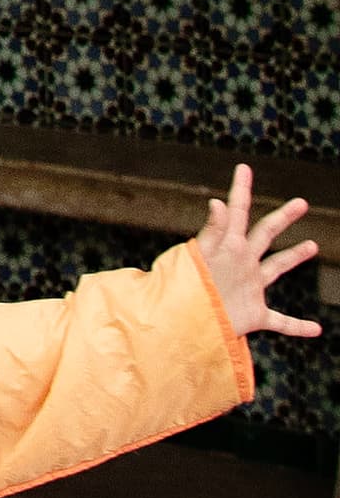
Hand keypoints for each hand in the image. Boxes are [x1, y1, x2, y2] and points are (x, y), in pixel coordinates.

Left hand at [194, 165, 318, 346]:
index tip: (243, 167)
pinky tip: (316, 330)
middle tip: (301, 202)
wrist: (182, 325)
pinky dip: (298, 326)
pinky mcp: (253, 316)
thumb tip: (217, 202)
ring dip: (294, 257)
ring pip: (277, 268)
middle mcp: (241, 263)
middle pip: (266, 234)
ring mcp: (248, 288)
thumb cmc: (186, 291)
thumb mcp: (202, 256)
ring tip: (312, 245)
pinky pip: (281, 322)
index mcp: (228, 247)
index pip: (237, 212)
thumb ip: (212, 231)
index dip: (240, 189)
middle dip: (283, 217)